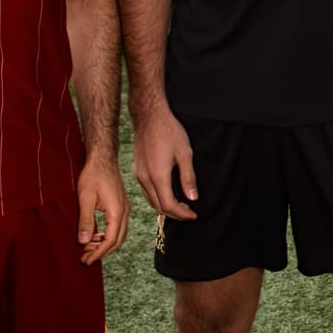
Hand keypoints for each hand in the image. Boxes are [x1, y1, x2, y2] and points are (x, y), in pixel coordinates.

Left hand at [76, 150, 129, 263]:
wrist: (103, 158)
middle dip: (102, 252)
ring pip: (118, 235)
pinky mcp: (120, 205)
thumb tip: (84, 242)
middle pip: (117, 241)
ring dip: (104, 244)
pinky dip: (107, 235)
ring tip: (87, 248)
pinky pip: (117, 227)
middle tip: (85, 258)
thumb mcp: (85, 198)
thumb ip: (86, 221)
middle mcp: (124, 212)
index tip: (85, 261)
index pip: (110, 241)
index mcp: (117, 212)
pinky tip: (95, 235)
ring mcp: (124, 208)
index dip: (98, 253)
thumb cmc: (93, 175)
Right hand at [132, 101, 197, 220]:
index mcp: (158, 176)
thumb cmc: (168, 131)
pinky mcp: (138, 170)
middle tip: (189, 212)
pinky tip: (169, 193)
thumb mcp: (185, 153)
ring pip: (152, 201)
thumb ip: (188, 177)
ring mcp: (139, 175)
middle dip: (175, 213)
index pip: (169, 205)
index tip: (194, 215)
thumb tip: (193, 197)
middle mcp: (145, 179)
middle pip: (159, 207)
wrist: (149, 116)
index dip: (182, 214)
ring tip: (182, 205)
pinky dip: (159, 198)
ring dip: (166, 207)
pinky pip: (147, 192)